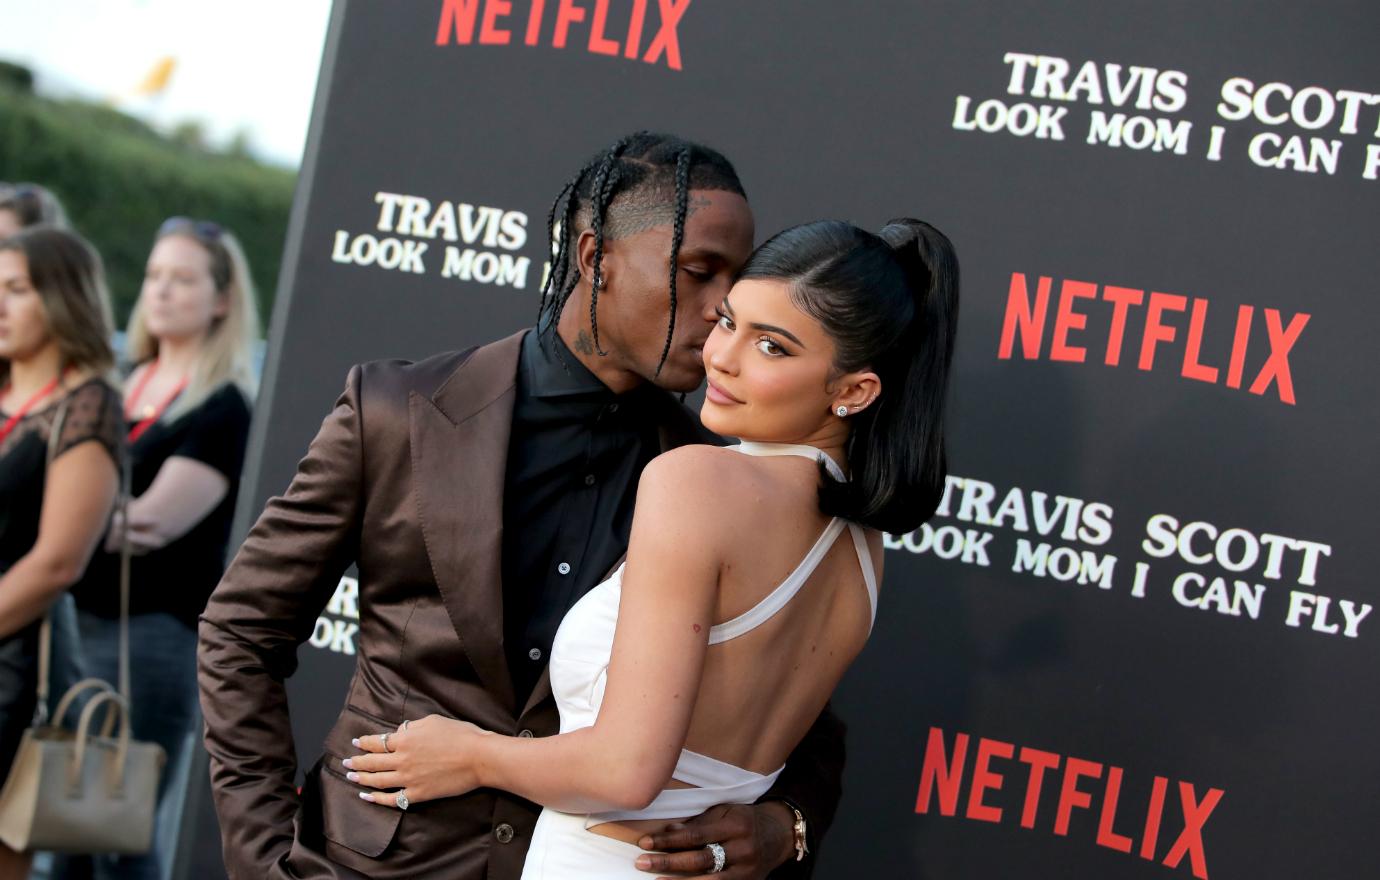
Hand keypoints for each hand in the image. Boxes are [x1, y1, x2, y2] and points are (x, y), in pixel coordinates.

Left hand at [346, 715, 490, 807]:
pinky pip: (392, 799)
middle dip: (357, 762)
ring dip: (362, 779)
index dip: (364, 742)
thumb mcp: (433, 721)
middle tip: (346, 762)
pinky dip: (377, 799)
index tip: (356, 742)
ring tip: (351, 777)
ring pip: (378, 781)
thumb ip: (412, 727)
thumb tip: (401, 732)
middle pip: (373, 762)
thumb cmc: (460, 735)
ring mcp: (408, 779)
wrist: (477, 757)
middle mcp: (402, 760)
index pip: (377, 741)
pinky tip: (367, 797)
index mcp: (405, 739)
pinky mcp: (418, 794)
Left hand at [634, 802, 794, 878]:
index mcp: (736, 825)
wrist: (780, 835)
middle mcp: (743, 848)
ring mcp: (747, 870)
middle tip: (641, 863)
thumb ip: (698, 824)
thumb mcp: (725, 812)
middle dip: (668, 862)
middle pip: (700, 859)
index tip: (645, 843)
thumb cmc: (745, 820)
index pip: (696, 835)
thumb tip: (667, 832)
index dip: (669, 841)